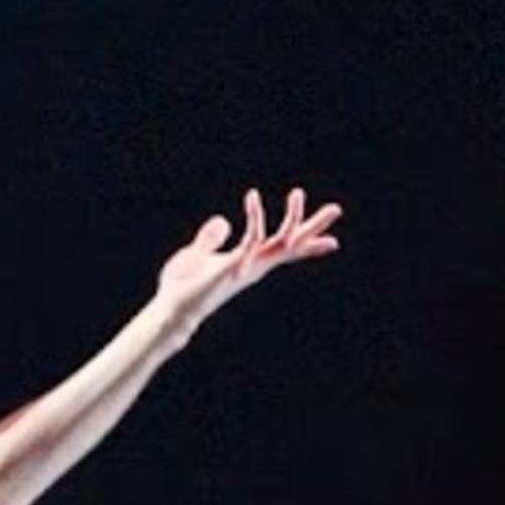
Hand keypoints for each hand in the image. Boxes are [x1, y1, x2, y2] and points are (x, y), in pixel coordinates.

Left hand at [152, 186, 341, 324]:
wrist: (169, 311)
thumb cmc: (183, 287)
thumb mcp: (197, 254)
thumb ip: (210, 239)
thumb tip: (222, 220)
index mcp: (249, 262)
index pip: (284, 250)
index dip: (308, 245)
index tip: (334, 241)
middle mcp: (253, 265)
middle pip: (291, 245)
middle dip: (313, 228)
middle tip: (336, 208)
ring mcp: (244, 267)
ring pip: (279, 242)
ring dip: (291, 218)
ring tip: (298, 192)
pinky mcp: (230, 267)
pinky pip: (249, 241)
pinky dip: (253, 219)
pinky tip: (252, 198)